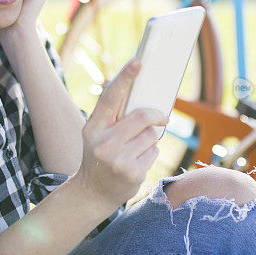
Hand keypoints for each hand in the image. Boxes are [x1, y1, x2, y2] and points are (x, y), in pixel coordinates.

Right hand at [75, 59, 168, 209]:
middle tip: (163, 117)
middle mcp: (103, 143)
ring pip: (151, 135)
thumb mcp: (97, 135)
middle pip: (142, 117)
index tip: (138, 62)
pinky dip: (150, 153)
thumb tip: (143, 96)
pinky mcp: (132, 173)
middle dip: (156, 115)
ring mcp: (118, 160)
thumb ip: (114, 117)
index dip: (125, 78)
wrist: (92, 193)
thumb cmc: (99, 156)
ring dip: (151, 138)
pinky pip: (153, 152)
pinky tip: (137, 161)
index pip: (111, 97)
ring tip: (137, 148)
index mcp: (92, 127)